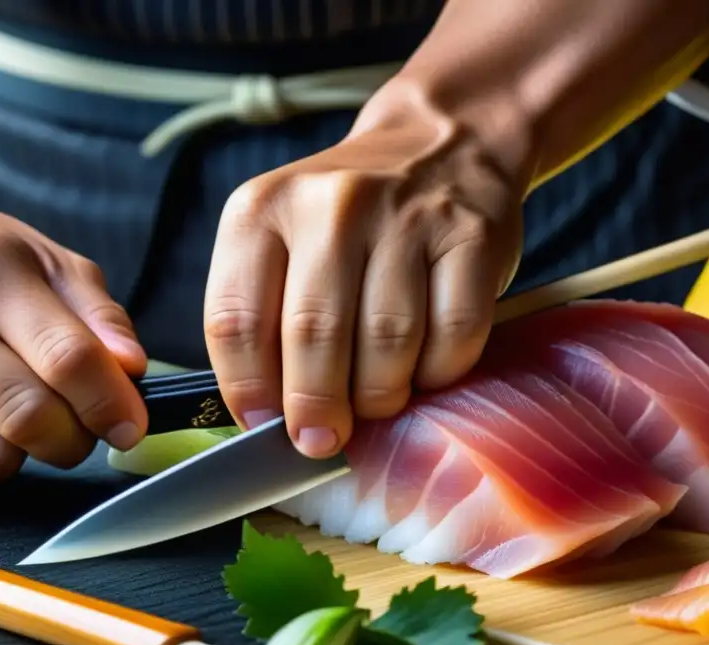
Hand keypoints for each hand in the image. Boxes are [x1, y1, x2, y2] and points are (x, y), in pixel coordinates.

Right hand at [0, 198, 148, 491]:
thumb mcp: (42, 261)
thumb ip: (97, 314)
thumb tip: (130, 368)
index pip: (68, 358)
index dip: (112, 403)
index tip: (129, 425)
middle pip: (30, 417)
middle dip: (73, 438)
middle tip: (76, 428)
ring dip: (18, 453)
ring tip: (8, 414)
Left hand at [205, 85, 526, 458]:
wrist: (441, 144)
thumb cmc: (349, 219)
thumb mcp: (282, 242)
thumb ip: (265, 319)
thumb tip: (271, 421)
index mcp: (262, 210)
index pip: (236, 323)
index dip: (249, 393)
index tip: (266, 427)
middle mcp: (332, 204)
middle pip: (313, 338)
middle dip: (316, 409)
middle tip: (324, 437)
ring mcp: (407, 216)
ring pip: (387, 345)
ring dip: (380, 395)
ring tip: (377, 397)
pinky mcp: (472, 237)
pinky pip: (453, 337)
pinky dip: (438, 373)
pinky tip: (426, 367)